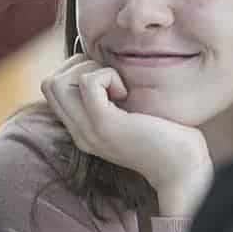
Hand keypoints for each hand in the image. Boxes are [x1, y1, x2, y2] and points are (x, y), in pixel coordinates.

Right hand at [41, 55, 212, 215]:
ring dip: (90, 70)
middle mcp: (79, 132)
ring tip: (118, 87)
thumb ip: (113, 99)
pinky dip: (107, 76)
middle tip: (111, 80)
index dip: (76, 71)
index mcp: (83, 130)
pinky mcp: (105, 125)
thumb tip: (106, 62)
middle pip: (49, 83)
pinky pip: (87, 83)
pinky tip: (126, 93)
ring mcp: (89, 130)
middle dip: (78, 66)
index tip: (108, 79)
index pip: (52, 90)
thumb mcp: (130, 116)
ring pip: (57, 82)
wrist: (183, 169)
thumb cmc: (167, 138)